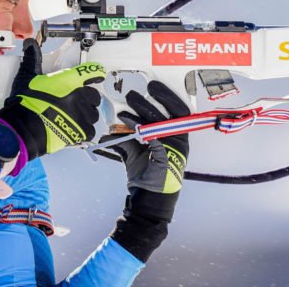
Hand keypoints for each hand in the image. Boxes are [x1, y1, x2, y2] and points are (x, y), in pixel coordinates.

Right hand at [0, 39, 105, 158]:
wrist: (24, 128)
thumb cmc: (27, 103)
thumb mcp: (28, 77)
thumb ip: (33, 59)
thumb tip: (30, 44)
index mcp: (70, 81)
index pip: (91, 72)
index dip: (96, 72)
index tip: (98, 74)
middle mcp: (80, 96)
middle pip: (94, 95)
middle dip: (87, 98)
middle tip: (75, 102)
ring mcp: (82, 114)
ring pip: (93, 114)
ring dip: (86, 115)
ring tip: (73, 117)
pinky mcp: (80, 131)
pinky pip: (90, 130)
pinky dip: (84, 130)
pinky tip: (73, 129)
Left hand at [108, 80, 190, 262]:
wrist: (150, 201)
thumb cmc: (146, 178)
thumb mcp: (134, 154)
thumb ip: (125, 140)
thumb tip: (109, 132)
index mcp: (177, 136)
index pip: (177, 109)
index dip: (167, 96)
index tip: (153, 85)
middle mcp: (180, 140)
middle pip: (172, 112)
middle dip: (155, 99)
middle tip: (134, 92)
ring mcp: (176, 148)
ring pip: (160, 121)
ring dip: (143, 109)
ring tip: (126, 103)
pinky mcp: (168, 155)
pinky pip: (153, 134)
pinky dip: (138, 125)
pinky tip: (124, 120)